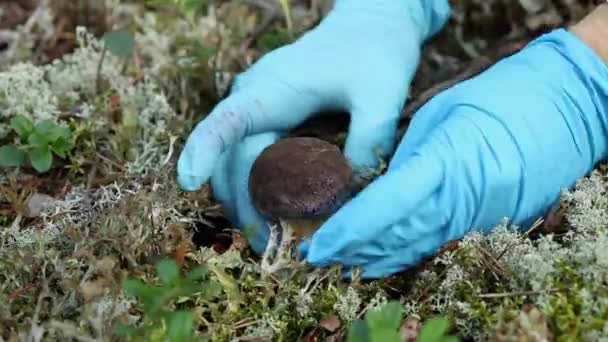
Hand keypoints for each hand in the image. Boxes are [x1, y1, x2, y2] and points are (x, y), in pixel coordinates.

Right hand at [177, 1, 450, 253]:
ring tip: (272, 240)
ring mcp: (257, 112)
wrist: (370, 25)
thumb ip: (368, 139)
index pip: (226, 120)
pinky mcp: (268, 122)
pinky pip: (251, 162)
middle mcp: (253, 101)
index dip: (202, 149)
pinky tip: (277, 215)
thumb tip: (350, 195)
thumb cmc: (375, 51)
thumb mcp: (381, 92)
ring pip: (235, 167)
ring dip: (246, 203)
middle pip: (230, 160)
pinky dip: (258, 192)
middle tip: (268, 247)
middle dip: (242, 205)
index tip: (187, 181)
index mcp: (272, 88)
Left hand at [304, 28, 607, 277]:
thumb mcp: (442, 115)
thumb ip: (408, 157)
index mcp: (445, 163)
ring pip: (417, 247)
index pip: (384, 207)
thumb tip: (377, 189)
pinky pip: (441, 245)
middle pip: (396, 236)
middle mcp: (463, 199)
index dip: (348, 231)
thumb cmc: (498, 98)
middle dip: (352, 251)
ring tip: (340, 264)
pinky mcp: (494, 224)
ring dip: (375, 258)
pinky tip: (382, 261)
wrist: (565, 105)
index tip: (317, 246)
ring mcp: (482, 217)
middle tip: (316, 257)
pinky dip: (407, 255)